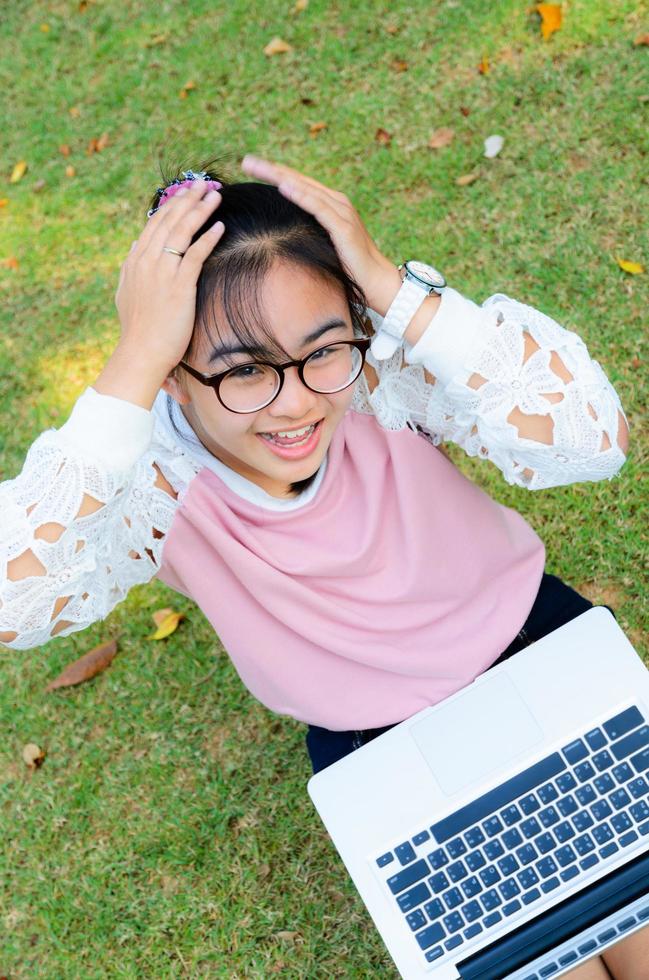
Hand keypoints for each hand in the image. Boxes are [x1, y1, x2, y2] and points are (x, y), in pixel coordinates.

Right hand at [114, 180, 224, 376]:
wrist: (141, 352)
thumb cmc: (138, 329)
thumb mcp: (126, 292)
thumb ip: (129, 267)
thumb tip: (134, 247)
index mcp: (135, 260)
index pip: (155, 224)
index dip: (173, 205)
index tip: (186, 192)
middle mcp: (147, 260)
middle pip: (170, 221)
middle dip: (188, 199)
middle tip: (204, 184)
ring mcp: (162, 272)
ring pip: (183, 232)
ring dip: (200, 211)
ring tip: (215, 195)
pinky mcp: (179, 286)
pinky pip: (196, 255)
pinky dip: (208, 238)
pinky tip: (220, 226)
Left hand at [240, 154, 401, 315]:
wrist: (376, 281)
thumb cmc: (349, 267)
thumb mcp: (324, 244)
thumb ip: (309, 232)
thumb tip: (284, 233)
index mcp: (331, 205)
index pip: (297, 184)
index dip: (274, 173)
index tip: (249, 167)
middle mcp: (336, 202)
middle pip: (298, 180)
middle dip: (271, 170)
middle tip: (246, 161)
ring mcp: (341, 212)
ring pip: (305, 188)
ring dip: (280, 176)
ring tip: (258, 167)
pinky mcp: (343, 227)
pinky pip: (318, 207)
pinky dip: (301, 195)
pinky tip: (284, 186)